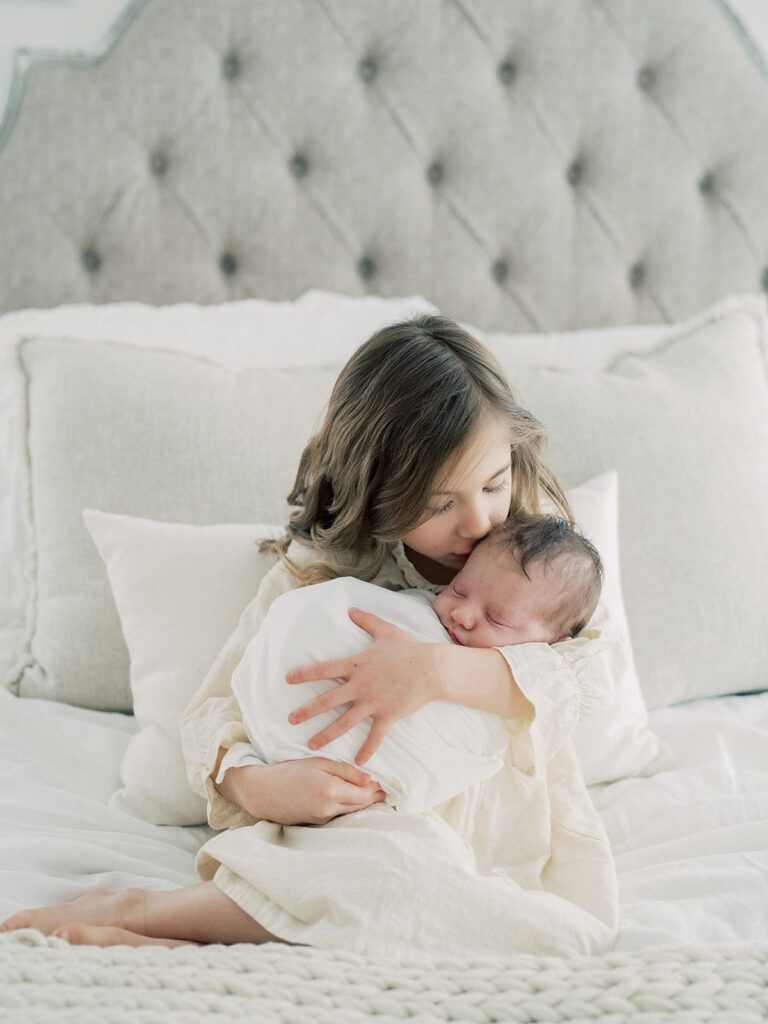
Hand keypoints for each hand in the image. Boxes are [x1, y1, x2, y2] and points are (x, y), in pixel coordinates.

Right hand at [257, 759, 386, 825]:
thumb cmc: (290, 771)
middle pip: (360, 806)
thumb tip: (369, 779)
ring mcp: (322, 818)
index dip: (375, 788)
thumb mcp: (318, 763)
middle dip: (373, 798)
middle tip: (383, 789)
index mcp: (330, 790)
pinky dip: (348, 808)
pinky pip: (338, 815)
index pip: (364, 793)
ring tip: (371, 793)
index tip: (383, 781)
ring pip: (351, 812)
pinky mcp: (317, 823)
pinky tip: (351, 799)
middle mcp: (328, 808)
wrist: (263, 792)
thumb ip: (345, 771)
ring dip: (362, 804)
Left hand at [284, 608, 438, 764]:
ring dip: (326, 734)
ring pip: (344, 722)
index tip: (287, 679)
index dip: (305, 674)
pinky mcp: (387, 715)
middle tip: (290, 719)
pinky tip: (358, 761)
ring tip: (310, 745)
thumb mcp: (385, 630)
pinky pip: (375, 736)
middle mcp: (360, 686)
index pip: (325, 670)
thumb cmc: (408, 648)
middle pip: (328, 700)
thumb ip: (366, 620)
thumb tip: (351, 609)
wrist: (431, 668)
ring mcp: (373, 702)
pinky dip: (367, 749)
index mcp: (357, 665)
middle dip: (307, 711)